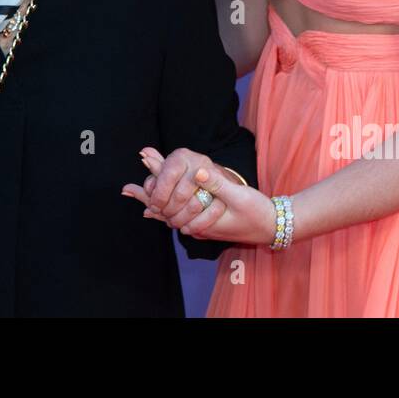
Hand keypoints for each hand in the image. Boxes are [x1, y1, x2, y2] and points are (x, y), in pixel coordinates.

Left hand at [122, 148, 277, 245]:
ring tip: (134, 192)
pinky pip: (179, 216)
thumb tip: (198, 171)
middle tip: (126, 188)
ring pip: (170, 213)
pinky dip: (167, 209)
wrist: (272, 227)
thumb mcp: (239, 197)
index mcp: (201, 217)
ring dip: (155, 200)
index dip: (155, 187)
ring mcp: (200, 225)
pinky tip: (156, 209)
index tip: (141, 173)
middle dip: (148, 195)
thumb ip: (218, 184)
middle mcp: (197, 224)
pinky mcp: (205, 223)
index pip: (171, 202)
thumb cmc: (258, 212)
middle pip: (165, 209)